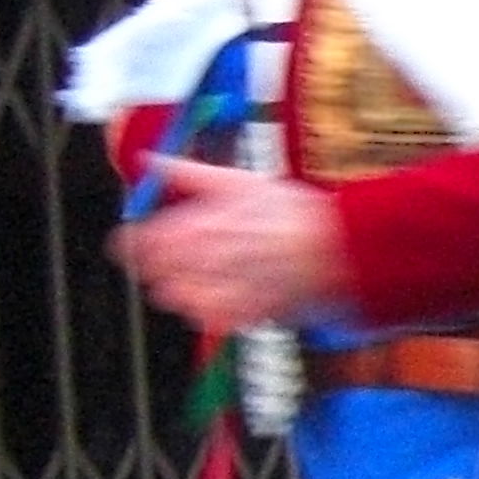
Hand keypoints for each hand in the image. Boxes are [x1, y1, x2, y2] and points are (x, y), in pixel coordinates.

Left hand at [110, 158, 353, 329]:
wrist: (345, 244)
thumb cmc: (294, 210)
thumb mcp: (240, 181)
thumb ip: (188, 173)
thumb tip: (150, 159)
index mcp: (205, 222)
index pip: (146, 240)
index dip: (134, 243)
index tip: (133, 243)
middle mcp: (212, 257)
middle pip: (158, 273)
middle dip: (156, 269)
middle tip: (166, 264)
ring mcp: (230, 286)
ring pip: (179, 299)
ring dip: (178, 291)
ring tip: (192, 282)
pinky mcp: (250, 311)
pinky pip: (210, 319)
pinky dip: (205, 311)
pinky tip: (215, 299)